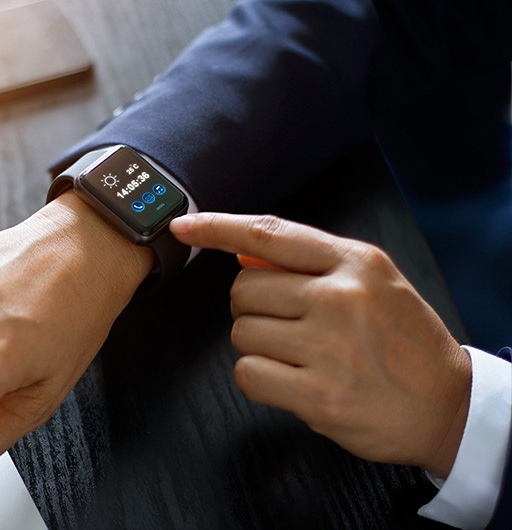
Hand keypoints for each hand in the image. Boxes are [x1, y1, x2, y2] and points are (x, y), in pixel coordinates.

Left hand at [170, 213, 470, 476]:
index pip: (268, 234)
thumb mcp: (373, 283)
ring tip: (302, 357)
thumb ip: (310, 266)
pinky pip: (248, 374)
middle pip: (243, 291)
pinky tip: (294, 382)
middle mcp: (340, 298)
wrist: (447, 406)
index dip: (218, 227)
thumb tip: (242, 255)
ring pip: (242, 333)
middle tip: (290, 326)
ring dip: (260, 347)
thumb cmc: (405, 342)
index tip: (183, 225)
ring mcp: (329, 347)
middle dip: (254, 310)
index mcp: (355, 263)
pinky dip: (261, 379)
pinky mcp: (318, 395)